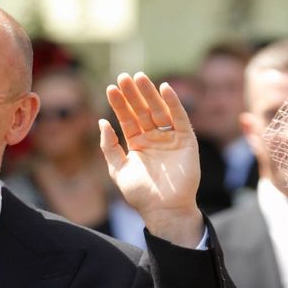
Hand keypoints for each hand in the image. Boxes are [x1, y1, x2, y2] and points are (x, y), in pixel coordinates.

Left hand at [100, 71, 203, 247]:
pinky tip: (165, 88)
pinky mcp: (186, 140)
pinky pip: (179, 117)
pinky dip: (174, 102)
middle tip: (124, 77)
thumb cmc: (141, 194)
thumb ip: (109, 147)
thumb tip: (102, 122)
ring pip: (159, 109)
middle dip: (133, 94)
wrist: (164, 210)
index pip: (127, 118)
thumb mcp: (118, 169)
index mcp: (137, 144)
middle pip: (142, 110)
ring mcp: (170, 137)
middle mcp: (154, 137)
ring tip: (139, 77)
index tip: (111, 88)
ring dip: (150, 93)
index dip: (119, 104)